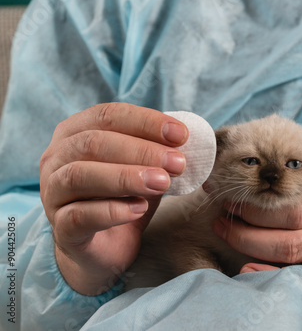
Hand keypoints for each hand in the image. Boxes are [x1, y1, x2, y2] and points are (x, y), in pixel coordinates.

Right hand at [40, 103, 187, 294]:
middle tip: (178, 163)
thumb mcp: (143, 169)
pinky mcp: (61, 228)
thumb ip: (157, 152)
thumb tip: (184, 139)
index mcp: (75, 134)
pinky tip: (140, 209)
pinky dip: (112, 211)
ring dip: (126, 176)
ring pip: (80, 175)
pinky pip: (79, 215)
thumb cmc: (123, 198)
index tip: (181, 135)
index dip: (146, 122)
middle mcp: (56, 159)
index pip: (108, 115)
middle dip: (141, 150)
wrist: (105, 249)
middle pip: (93, 142)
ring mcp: (52, 194)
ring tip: (163, 183)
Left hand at [212, 162, 301, 297]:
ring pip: (298, 260)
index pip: (293, 212)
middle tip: (225, 225)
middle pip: (292, 241)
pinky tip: (256, 270)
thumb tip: (216, 181)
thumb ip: (273, 169)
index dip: (257, 213)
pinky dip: (284, 276)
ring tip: (233, 242)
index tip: (231, 206)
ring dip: (258, 254)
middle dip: (250, 236)